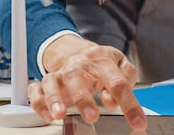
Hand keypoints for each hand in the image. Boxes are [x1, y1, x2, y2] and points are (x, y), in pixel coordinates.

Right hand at [31, 36, 145, 128]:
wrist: (76, 51)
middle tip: (92, 117)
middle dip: (83, 99)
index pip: (117, 81)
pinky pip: (36, 90)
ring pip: (51, 82)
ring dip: (54, 98)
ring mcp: (60, 74)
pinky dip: (39, 103)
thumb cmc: (100, 63)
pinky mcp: (47, 83)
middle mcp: (77, 65)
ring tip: (60, 114)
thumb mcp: (120, 64)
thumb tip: (114, 98)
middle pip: (77, 78)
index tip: (137, 121)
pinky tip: (48, 115)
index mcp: (100, 59)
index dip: (128, 103)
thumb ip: (125, 78)